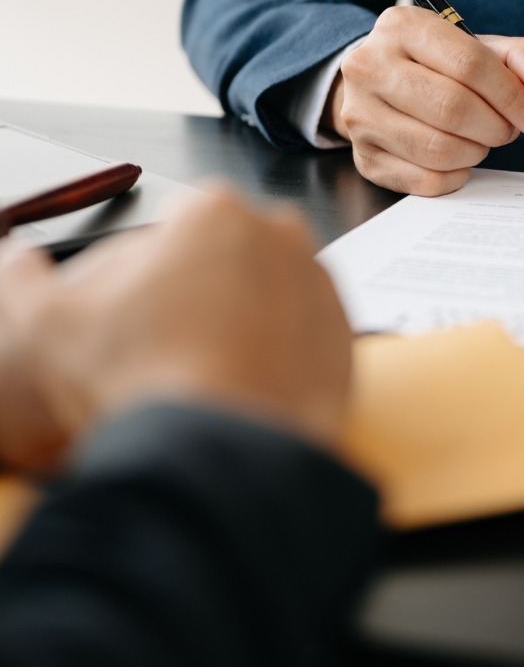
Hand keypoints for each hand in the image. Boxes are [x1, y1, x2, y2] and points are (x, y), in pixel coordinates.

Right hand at [0, 187, 353, 472]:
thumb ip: (23, 279)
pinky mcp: (348, 342)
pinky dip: (278, 358)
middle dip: (201, 290)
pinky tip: (242, 389)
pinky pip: (304, 340)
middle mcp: (283, 239)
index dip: (149, 269)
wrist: (220, 453)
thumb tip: (18, 260)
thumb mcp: (46, 324)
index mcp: (216, 213)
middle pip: (229, 258)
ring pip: (269, 297)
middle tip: (170, 345)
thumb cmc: (140, 379)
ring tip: (204, 373)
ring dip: (242, 323)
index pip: (177, 225)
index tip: (140, 309)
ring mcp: (323, 290)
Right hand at [329, 5, 523, 195]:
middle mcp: (370, 67)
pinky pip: (426, 180)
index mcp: (403, 26)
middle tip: (507, 130)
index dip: (512, 96)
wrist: (381, 86)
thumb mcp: (480, 48)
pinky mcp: (364, 158)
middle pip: (453, 109)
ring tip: (480, 140)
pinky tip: (458, 159)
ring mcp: (360, 115)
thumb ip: (522, 58)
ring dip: (476, 152)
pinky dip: (456, 176)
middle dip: (496, 127)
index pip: (470, 64)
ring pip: (439, 149)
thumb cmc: (439, 67)